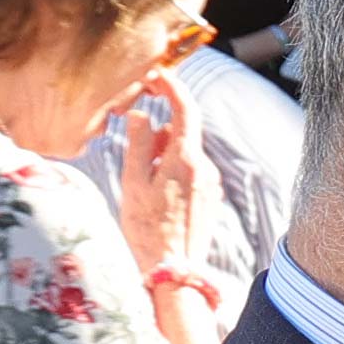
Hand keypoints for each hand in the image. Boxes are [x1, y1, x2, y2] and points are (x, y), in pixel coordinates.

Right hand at [110, 67, 218, 278]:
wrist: (172, 269)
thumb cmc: (146, 228)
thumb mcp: (134, 183)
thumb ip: (139, 144)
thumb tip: (143, 115)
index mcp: (186, 160)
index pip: (185, 110)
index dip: (172, 87)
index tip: (157, 75)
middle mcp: (205, 168)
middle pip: (181, 132)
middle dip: (157, 135)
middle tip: (134, 158)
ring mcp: (210, 183)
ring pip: (183, 153)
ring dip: (162, 156)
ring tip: (143, 187)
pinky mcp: (209, 196)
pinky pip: (189, 171)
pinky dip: (170, 171)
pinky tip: (156, 197)